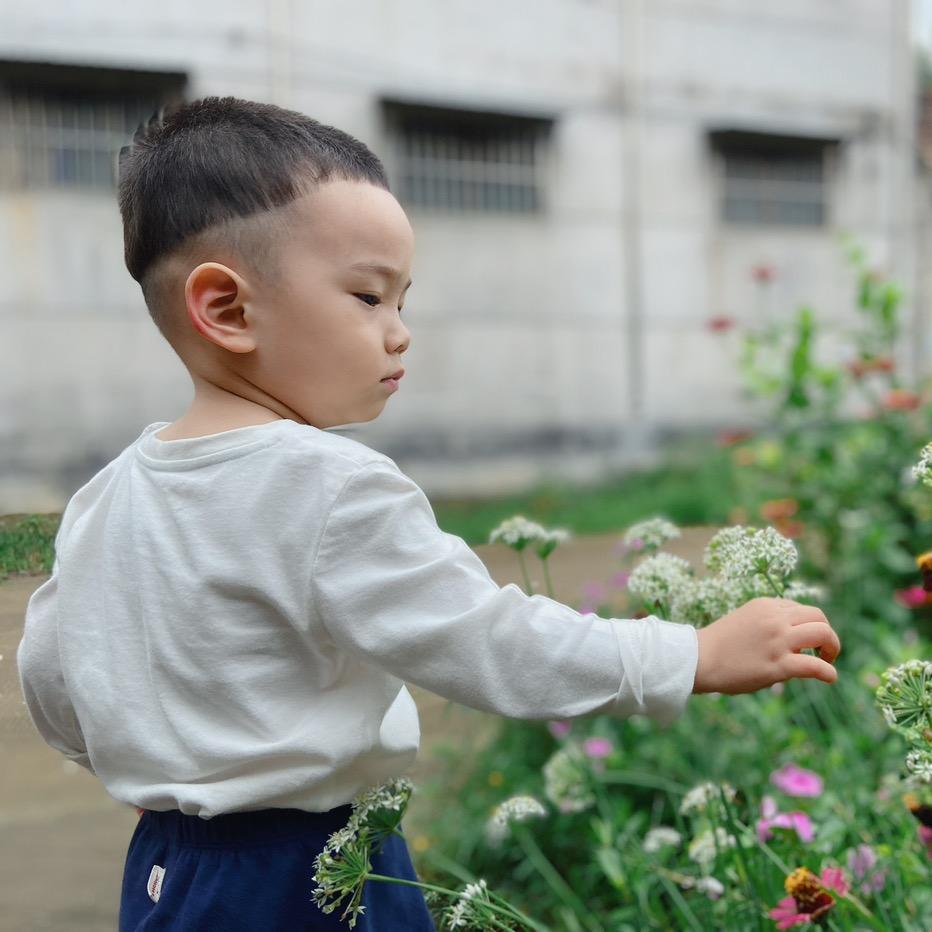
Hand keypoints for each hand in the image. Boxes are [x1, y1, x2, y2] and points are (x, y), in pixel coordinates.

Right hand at [692, 597, 840, 694]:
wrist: (698, 659)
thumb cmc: (719, 644)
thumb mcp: (745, 620)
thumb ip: (768, 623)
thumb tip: (794, 639)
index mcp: (766, 605)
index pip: (801, 609)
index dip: (807, 626)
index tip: (803, 642)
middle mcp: (775, 618)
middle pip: (819, 616)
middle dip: (827, 633)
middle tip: (823, 651)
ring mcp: (778, 640)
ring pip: (823, 633)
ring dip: (832, 648)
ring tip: (827, 660)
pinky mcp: (778, 665)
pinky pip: (815, 666)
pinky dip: (828, 672)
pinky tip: (829, 678)